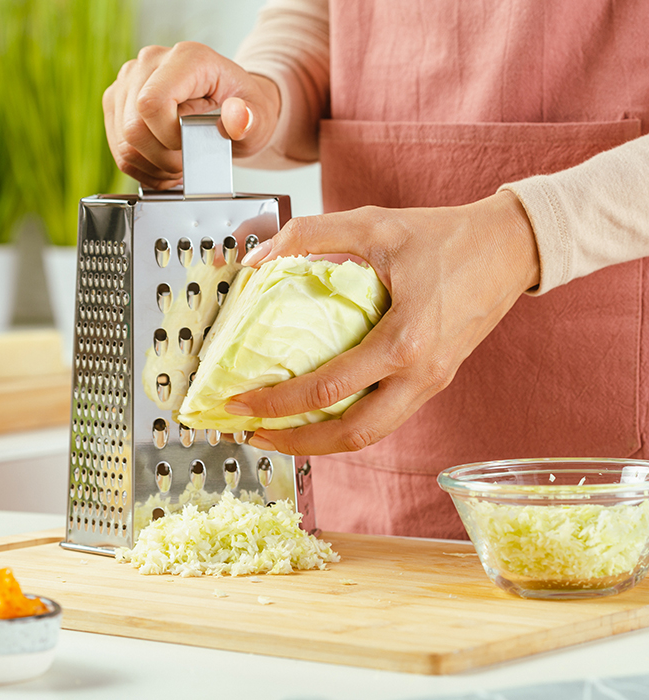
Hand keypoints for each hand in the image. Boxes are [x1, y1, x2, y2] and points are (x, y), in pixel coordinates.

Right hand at [103, 42, 280, 187]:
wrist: (233, 106)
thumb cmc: (243, 108)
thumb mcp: (258, 117)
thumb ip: (250, 120)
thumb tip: (238, 117)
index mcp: (186, 60)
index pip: (152, 103)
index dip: (168, 137)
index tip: (191, 146)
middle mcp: (150, 63)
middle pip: (133, 128)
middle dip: (163, 159)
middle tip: (188, 162)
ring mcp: (129, 82)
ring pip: (124, 142)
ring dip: (153, 166)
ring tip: (178, 164)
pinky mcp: (117, 103)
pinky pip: (118, 149)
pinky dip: (143, 168)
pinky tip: (163, 166)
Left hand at [226, 190, 539, 455]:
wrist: (512, 247)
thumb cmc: (448, 235)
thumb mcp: (374, 223)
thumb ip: (310, 233)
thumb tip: (255, 259)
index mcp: (405, 341)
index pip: (327, 391)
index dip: (276, 403)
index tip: (239, 402)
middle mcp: (421, 375)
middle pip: (351, 436)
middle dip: (297, 444)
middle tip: (255, 433)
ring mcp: (432, 384)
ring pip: (372, 435)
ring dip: (324, 442)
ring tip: (284, 431)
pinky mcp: (436, 380)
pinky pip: (388, 416)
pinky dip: (350, 422)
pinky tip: (324, 409)